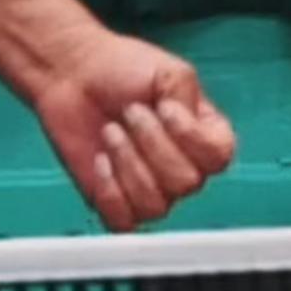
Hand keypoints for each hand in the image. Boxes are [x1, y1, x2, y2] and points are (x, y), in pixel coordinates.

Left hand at [28, 32, 237, 232]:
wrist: (71, 73)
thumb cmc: (119, 68)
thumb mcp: (167, 70)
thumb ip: (189, 95)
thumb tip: (185, 122)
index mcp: (204, 137)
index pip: (219, 158)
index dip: (189, 136)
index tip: (163, 108)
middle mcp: (184, 167)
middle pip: (186, 183)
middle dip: (150, 143)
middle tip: (128, 114)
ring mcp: (150, 187)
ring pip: (156, 205)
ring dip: (127, 163)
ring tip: (110, 132)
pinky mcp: (115, 199)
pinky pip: (125, 221)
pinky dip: (110, 193)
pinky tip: (99, 161)